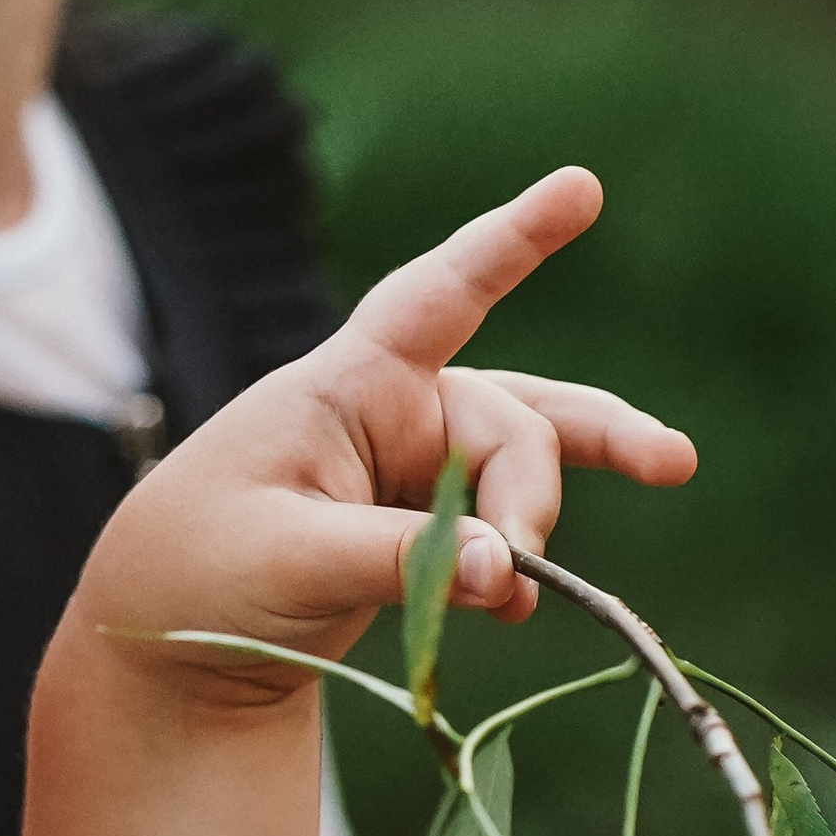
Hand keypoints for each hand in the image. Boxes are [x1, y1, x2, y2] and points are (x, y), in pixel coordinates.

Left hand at [76, 167, 696, 695]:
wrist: (163, 648)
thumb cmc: (196, 573)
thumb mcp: (287, 561)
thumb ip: (401, 561)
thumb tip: (512, 570)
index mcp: (345, 385)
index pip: (438, 296)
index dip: (510, 241)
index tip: (580, 187)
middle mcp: (389, 412)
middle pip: (507, 421)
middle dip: (532, 488)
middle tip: (525, 563)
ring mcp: (410, 472)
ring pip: (523, 458)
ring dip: (566, 488)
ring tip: (671, 466)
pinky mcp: (419, 529)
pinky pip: (498, 529)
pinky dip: (516, 566)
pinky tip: (517, 606)